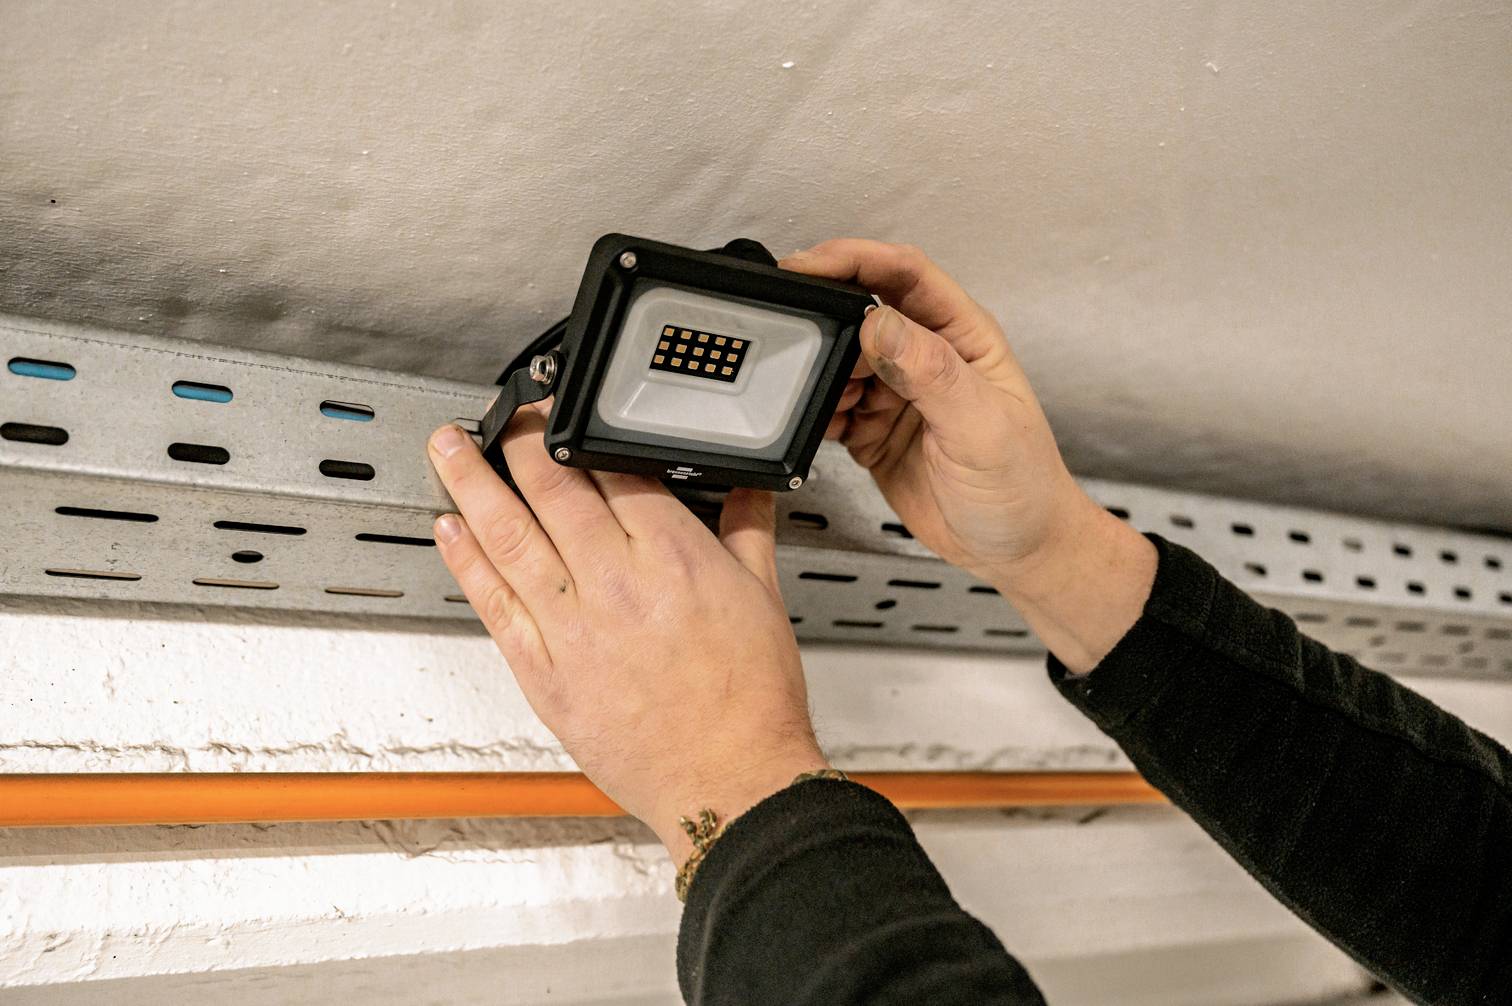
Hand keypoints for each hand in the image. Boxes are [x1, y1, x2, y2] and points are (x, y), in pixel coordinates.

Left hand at [427, 407, 826, 857]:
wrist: (730, 782)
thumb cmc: (749, 702)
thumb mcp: (763, 598)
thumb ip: (748, 530)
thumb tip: (750, 489)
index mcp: (674, 557)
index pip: (614, 470)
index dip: (581, 430)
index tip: (562, 411)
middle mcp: (616, 583)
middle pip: (552, 489)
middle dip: (519, 441)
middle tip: (500, 412)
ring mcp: (574, 627)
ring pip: (509, 536)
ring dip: (471, 483)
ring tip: (447, 446)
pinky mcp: (544, 672)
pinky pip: (494, 604)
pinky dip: (466, 562)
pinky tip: (448, 529)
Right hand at [783, 240, 1156, 671]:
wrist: (1018, 551)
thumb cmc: (1023, 487)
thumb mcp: (982, 427)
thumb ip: (931, 373)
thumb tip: (879, 323)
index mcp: (962, 337)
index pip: (903, 274)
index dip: (854, 259)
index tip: (808, 265)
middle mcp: (926, 357)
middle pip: (861, 312)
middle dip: (825, 322)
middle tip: (798, 341)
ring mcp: (897, 394)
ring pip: (839, 360)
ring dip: (820, 374)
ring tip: (821, 398)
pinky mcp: (874, 431)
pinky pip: (832, 407)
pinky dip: (816, 414)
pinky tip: (820, 425)